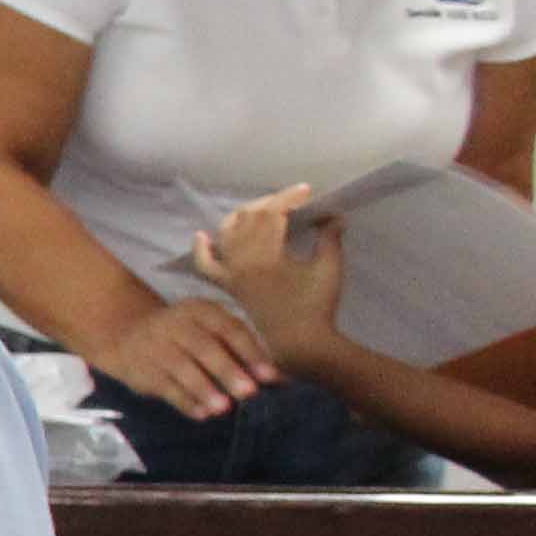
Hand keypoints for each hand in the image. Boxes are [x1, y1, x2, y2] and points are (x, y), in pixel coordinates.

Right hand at [85, 291, 276, 418]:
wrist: (125, 334)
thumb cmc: (186, 337)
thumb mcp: (210, 331)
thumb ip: (242, 351)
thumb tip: (281, 380)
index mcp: (200, 311)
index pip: (229, 329)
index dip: (250, 352)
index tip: (269, 377)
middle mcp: (175, 324)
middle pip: (204, 347)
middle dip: (227, 370)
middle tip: (248, 393)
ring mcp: (155, 346)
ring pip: (181, 368)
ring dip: (203, 388)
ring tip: (223, 408)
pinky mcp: (141, 370)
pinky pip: (163, 386)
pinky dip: (183, 401)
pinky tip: (201, 414)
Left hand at [187, 185, 350, 366]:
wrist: (298, 343)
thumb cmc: (317, 306)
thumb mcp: (329, 268)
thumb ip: (330, 237)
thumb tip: (333, 215)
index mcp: (268, 255)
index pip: (272, 214)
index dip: (289, 197)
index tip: (308, 191)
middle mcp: (242, 261)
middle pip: (248, 218)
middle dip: (270, 203)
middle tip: (292, 200)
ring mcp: (231, 273)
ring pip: (227, 233)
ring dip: (244, 216)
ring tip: (264, 209)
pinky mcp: (226, 285)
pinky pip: (205, 266)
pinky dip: (201, 249)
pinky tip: (203, 235)